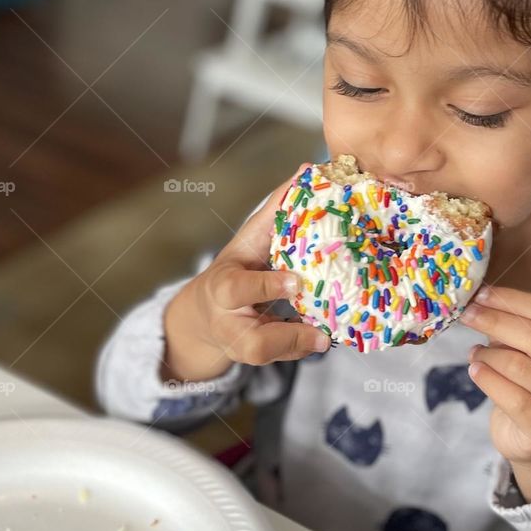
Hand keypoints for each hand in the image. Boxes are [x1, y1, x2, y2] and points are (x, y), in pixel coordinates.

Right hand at [162, 171, 330, 383]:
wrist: (204, 316)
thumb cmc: (236, 268)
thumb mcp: (248, 240)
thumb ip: (275, 210)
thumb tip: (306, 169)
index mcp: (224, 285)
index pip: (239, 288)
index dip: (267, 287)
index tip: (295, 283)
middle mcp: (229, 322)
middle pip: (252, 341)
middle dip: (285, 336)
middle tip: (321, 332)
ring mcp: (241, 346)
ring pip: (268, 358)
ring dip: (299, 347)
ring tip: (326, 338)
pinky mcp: (255, 359)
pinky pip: (281, 360)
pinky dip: (301, 349)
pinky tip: (324, 338)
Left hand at [459, 283, 530, 497]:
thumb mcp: (530, 348)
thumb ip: (515, 324)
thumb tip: (481, 300)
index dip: (514, 301)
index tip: (481, 294)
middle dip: (496, 321)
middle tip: (467, 315)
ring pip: (521, 367)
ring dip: (488, 354)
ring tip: (474, 353)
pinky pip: (513, 399)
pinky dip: (488, 379)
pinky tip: (474, 370)